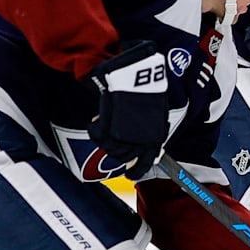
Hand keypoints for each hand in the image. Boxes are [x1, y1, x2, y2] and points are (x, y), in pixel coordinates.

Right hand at [85, 41, 168, 179]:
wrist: (141, 73)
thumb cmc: (149, 88)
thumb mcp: (155, 110)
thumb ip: (149, 126)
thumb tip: (147, 136)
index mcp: (155, 136)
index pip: (145, 162)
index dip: (137, 170)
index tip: (130, 175)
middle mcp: (142, 140)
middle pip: (124, 158)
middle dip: (116, 153)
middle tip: (111, 145)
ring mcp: (126, 134)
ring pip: (110, 150)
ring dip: (105, 142)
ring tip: (102, 132)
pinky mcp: (111, 125)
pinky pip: (98, 135)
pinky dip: (94, 130)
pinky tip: (94, 122)